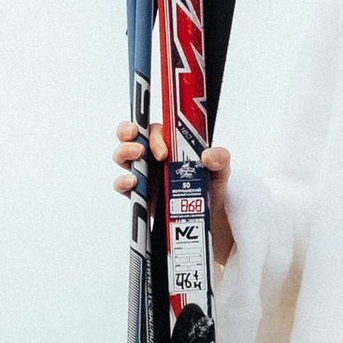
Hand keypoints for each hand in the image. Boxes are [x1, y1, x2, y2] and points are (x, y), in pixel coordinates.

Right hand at [111, 121, 233, 265]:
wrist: (206, 213)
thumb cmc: (209, 184)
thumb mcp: (221, 169)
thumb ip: (220, 158)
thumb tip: (209, 154)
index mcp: (170, 143)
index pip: (155, 129)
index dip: (155, 135)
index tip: (164, 152)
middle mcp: (152, 154)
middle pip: (129, 134)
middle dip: (127, 133)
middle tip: (139, 147)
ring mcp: (143, 172)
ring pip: (122, 156)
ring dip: (124, 153)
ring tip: (136, 160)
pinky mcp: (138, 193)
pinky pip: (122, 184)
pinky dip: (123, 182)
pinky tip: (134, 183)